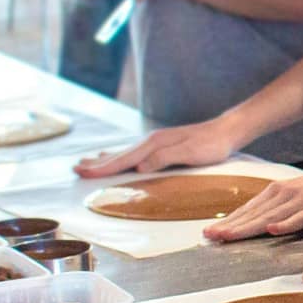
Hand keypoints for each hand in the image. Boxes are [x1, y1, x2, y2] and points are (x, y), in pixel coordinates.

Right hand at [75, 115, 247, 177]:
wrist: (227, 131)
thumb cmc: (211, 145)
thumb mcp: (190, 153)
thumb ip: (165, 158)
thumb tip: (140, 167)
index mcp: (154, 144)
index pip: (123, 159)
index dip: (102, 167)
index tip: (83, 172)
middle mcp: (151, 142)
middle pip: (119, 154)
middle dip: (97, 163)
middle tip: (75, 168)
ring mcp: (156, 143)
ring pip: (124, 152)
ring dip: (105, 159)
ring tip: (88, 162)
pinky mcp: (162, 146)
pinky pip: (134, 153)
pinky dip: (120, 156)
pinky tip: (118, 157)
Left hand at [204, 161, 302, 241]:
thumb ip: (285, 210)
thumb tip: (266, 225)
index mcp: (281, 191)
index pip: (249, 209)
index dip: (229, 221)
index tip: (209, 232)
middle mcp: (287, 192)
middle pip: (254, 213)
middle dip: (230, 226)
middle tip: (208, 237)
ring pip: (271, 216)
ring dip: (248, 227)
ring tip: (228, 237)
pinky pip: (302, 217)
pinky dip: (286, 223)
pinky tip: (272, 230)